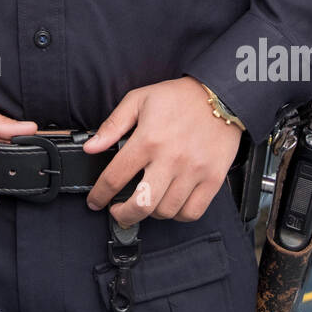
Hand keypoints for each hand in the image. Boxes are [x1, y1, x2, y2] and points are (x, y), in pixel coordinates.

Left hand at [83, 76, 241, 225]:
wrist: (219, 96)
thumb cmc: (178, 97)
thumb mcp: (138, 100)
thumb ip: (113, 125)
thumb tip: (91, 147)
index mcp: (148, 140)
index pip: (115, 178)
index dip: (99, 195)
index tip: (96, 201)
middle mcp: (170, 159)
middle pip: (141, 205)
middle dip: (123, 215)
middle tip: (118, 212)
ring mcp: (193, 171)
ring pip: (166, 211)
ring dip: (150, 214)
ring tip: (145, 203)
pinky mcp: (212, 179)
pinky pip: (192, 212)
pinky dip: (178, 215)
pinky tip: (170, 204)